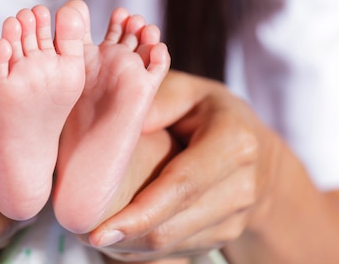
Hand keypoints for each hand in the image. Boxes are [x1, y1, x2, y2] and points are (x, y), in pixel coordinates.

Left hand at [87, 71, 281, 260]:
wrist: (258, 152)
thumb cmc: (208, 112)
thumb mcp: (185, 91)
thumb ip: (153, 103)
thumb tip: (111, 130)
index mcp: (233, 142)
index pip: (181, 186)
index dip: (140, 213)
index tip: (100, 231)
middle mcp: (242, 185)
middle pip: (174, 225)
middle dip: (125, 235)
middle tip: (80, 232)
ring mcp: (236, 217)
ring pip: (173, 245)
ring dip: (130, 246)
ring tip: (92, 233)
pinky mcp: (225, 236)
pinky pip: (177, 252)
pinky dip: (144, 250)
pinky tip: (118, 237)